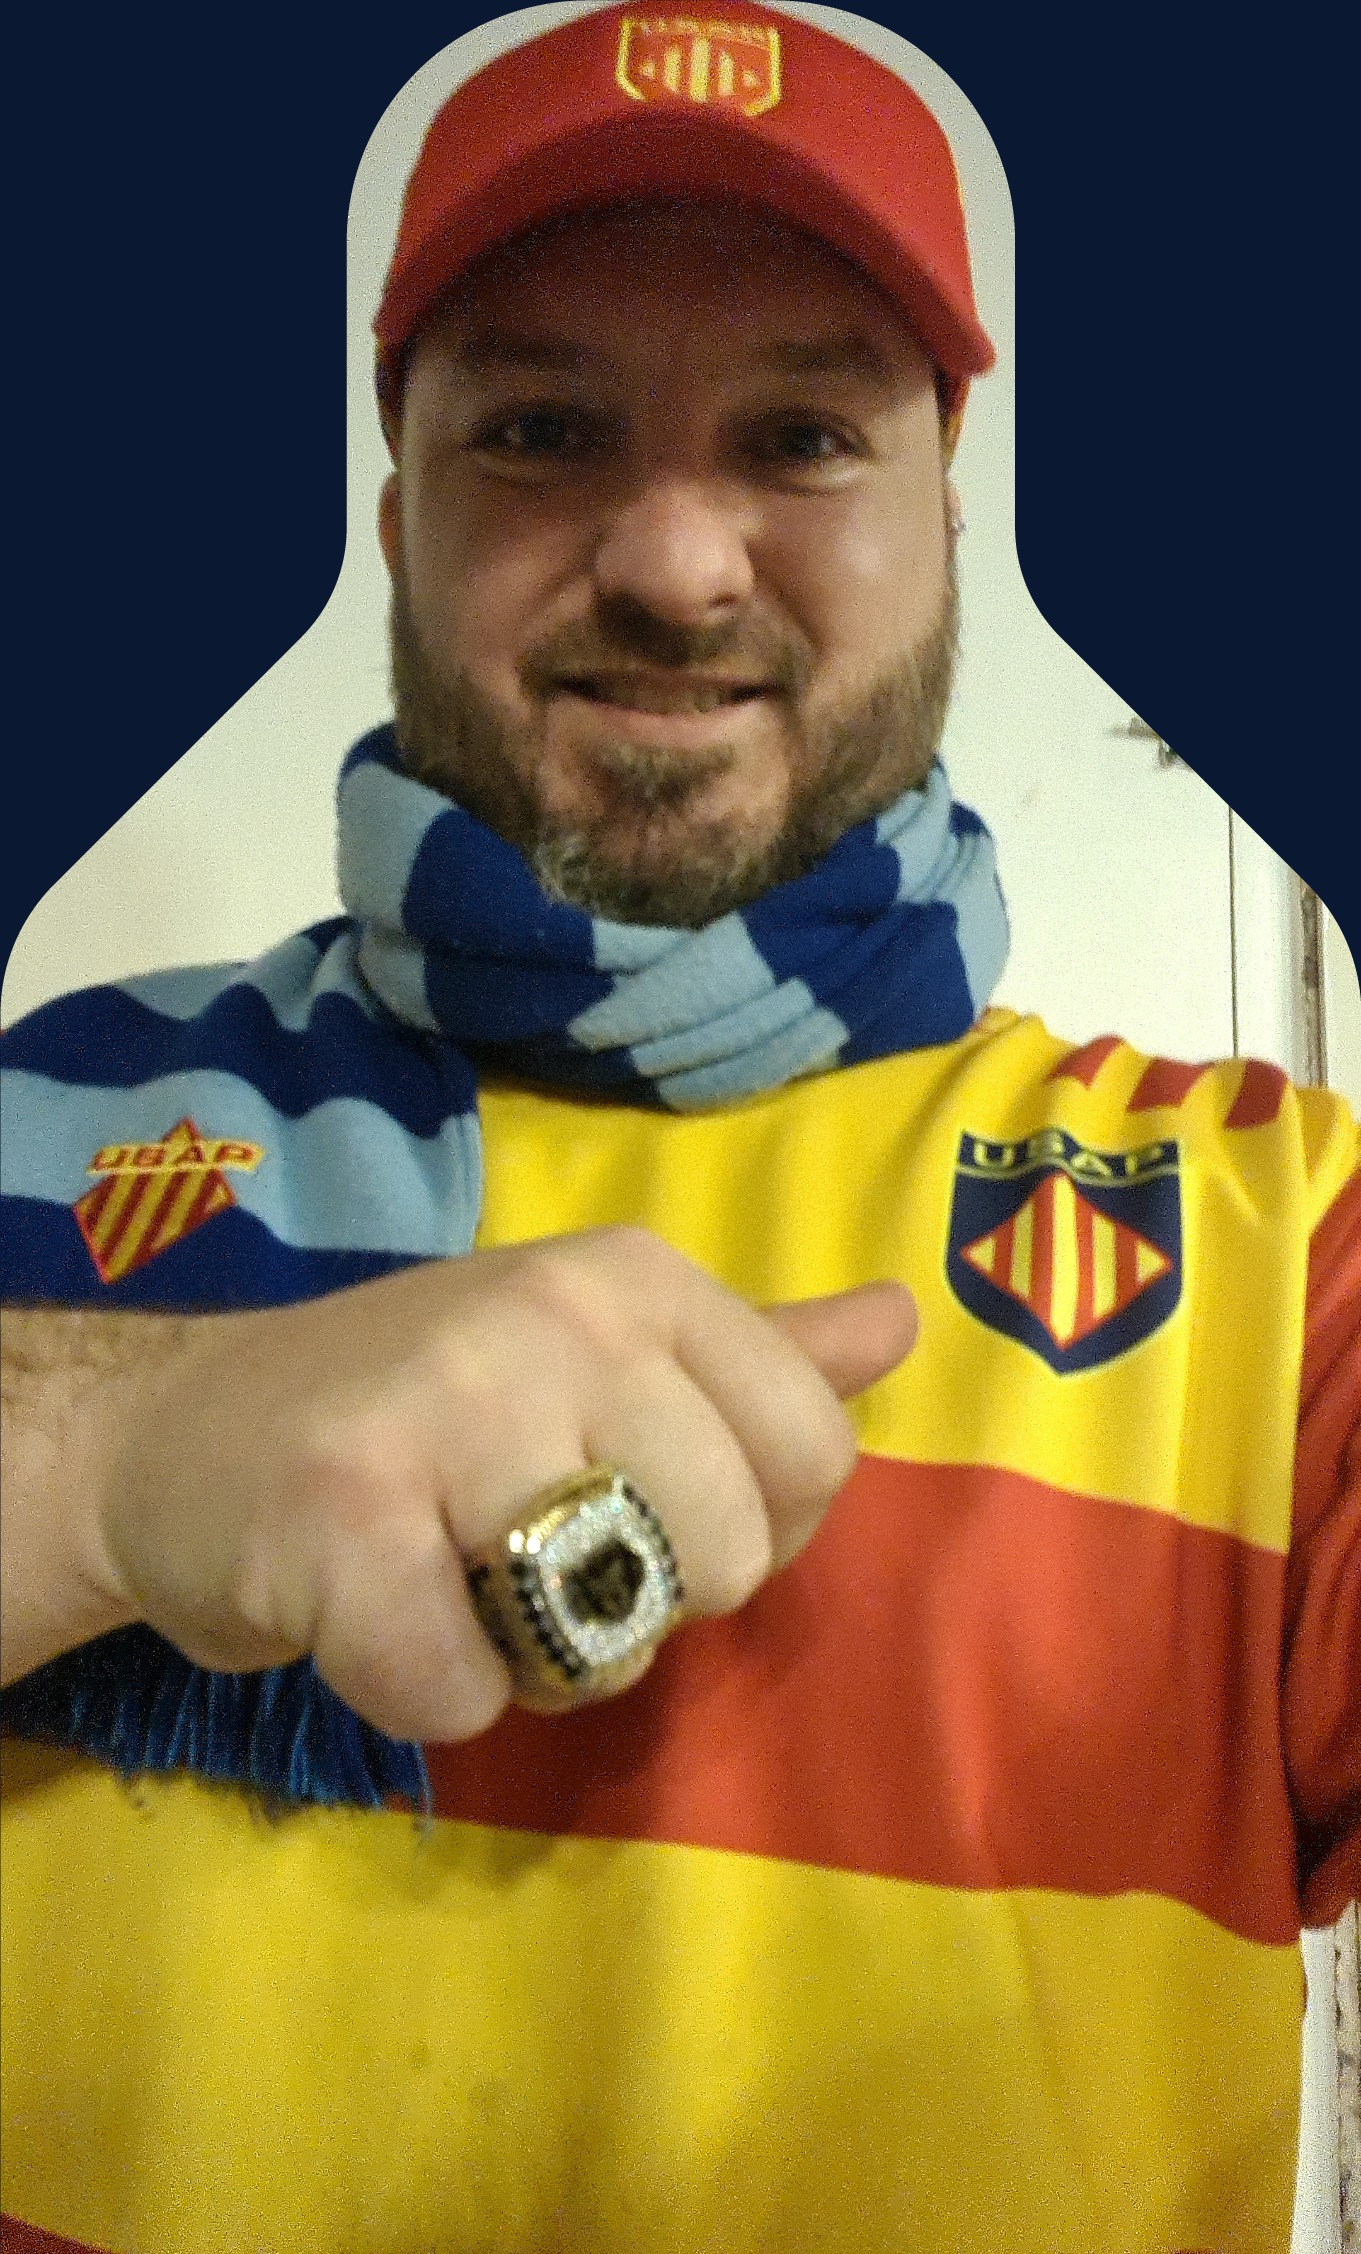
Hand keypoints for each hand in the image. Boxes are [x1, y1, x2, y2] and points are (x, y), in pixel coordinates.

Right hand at [96, 1228, 916, 1740]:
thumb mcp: (595, 1351)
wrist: (177, 1435)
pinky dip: (427, 1694)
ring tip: (454, 1583)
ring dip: (534, 1660)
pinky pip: (469, 1694)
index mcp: (635, 1278)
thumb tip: (906, 1320)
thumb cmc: (417, 1406)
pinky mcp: (344, 1518)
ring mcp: (447, 1407)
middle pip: (724, 1556)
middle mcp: (557, 1316)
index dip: (748, 1532)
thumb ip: (753, 1352)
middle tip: (526, 1556)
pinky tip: (371, 1618)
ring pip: (611, 1633)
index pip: (814, 1452)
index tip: (645, 1515)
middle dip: (638, 1607)